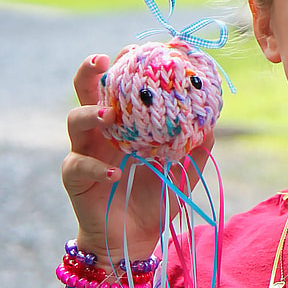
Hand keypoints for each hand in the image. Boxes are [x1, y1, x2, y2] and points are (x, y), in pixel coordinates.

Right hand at [61, 55, 214, 265]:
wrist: (136, 238)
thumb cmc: (158, 197)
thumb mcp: (184, 172)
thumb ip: (196, 149)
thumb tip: (212, 124)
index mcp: (125, 121)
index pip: (120, 84)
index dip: (126, 64)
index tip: (140, 48)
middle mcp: (101, 130)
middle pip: (86, 90)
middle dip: (90, 71)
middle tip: (103, 60)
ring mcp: (84, 151)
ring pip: (74, 121)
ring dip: (90, 114)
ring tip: (108, 116)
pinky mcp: (74, 177)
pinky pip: (78, 166)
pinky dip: (97, 168)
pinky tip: (116, 173)